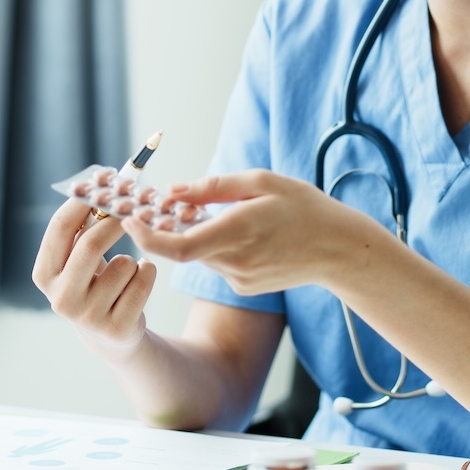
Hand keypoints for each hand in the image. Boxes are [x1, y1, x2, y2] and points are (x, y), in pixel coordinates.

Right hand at [32, 179, 158, 360]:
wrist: (109, 335)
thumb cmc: (94, 282)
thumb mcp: (79, 257)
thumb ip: (84, 224)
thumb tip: (101, 180)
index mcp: (44, 274)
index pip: (60, 227)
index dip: (84, 198)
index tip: (106, 179)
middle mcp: (60, 299)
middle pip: (90, 244)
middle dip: (117, 220)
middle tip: (136, 203)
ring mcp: (88, 317)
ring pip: (124, 264)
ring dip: (134, 257)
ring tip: (129, 268)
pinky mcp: (117, 328)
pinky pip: (143, 281)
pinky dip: (148, 270)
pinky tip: (141, 278)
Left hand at [121, 171, 377, 295]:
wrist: (340, 250)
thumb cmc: (304, 208)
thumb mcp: (262, 181)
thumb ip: (213, 187)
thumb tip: (172, 191)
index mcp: (237, 231)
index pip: (178, 247)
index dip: (147, 237)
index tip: (129, 221)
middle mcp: (234, 261)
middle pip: (184, 247)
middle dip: (171, 226)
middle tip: (173, 203)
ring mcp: (239, 279)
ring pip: (201, 254)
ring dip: (199, 234)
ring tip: (230, 214)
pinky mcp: (244, 287)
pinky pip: (219, 264)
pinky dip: (220, 247)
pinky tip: (251, 235)